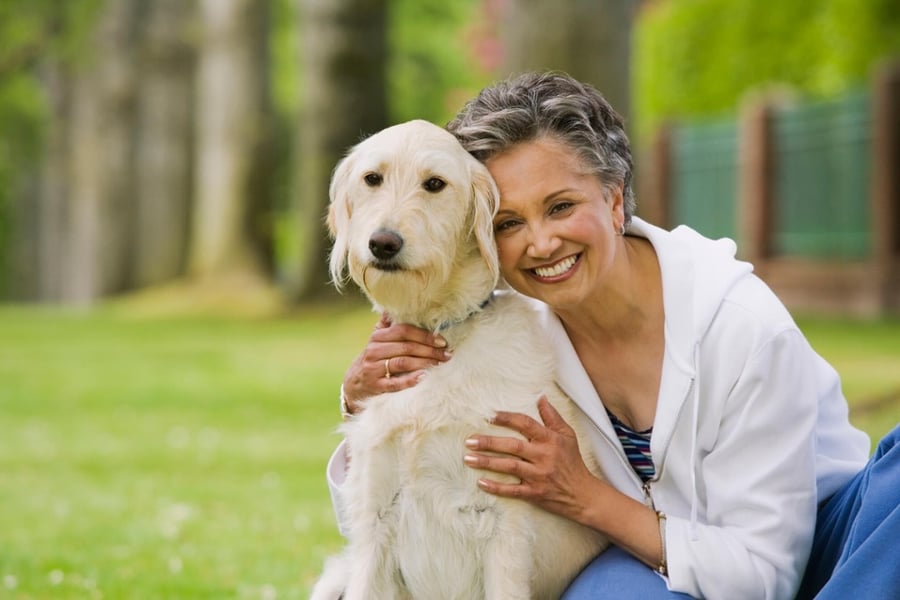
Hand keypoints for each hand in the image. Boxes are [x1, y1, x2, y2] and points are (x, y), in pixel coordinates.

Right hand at [342, 313, 451, 413]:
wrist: (354, 384)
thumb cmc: (373, 359)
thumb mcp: (377, 340)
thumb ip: (387, 324)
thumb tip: (395, 306)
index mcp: (377, 337)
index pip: (403, 331)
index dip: (424, 335)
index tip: (442, 341)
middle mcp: (374, 351)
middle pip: (406, 347)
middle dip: (430, 350)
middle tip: (447, 354)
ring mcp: (374, 368)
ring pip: (402, 363)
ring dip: (424, 363)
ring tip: (440, 364)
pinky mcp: (375, 386)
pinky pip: (394, 383)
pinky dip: (410, 380)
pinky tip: (423, 377)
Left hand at [463, 396, 599, 522]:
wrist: (583, 494)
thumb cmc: (572, 462)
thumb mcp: (567, 435)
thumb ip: (552, 417)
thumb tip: (541, 397)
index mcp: (550, 440)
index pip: (526, 424)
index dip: (507, 418)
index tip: (490, 415)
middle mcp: (543, 456)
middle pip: (513, 446)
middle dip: (489, 442)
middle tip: (469, 441)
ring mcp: (538, 476)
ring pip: (509, 467)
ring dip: (487, 463)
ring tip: (468, 459)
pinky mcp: (535, 493)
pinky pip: (513, 491)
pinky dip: (496, 488)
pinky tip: (481, 482)